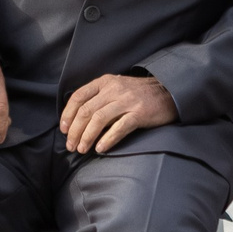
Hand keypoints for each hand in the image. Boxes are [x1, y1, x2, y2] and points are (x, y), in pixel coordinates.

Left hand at [59, 72, 177, 155]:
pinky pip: (119, 128)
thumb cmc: (139, 94)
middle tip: (71, 146)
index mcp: (105, 82)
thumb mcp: (116, 87)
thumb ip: (98, 97)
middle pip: (86, 110)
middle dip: (75, 131)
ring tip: (82, 149)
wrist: (168, 93)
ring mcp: (127, 101)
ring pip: (99, 120)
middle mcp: (114, 89)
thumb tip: (76, 118)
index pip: (78, 96)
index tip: (64, 129)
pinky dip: (107, 139)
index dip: (67, 114)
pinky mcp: (139, 114)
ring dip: (87, 137)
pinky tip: (100, 148)